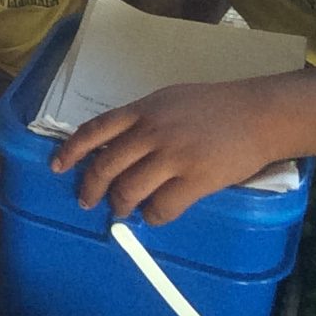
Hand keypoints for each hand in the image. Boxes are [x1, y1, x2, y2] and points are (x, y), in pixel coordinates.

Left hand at [50, 80, 277, 225]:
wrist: (258, 113)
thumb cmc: (215, 105)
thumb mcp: (169, 100)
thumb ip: (143, 119)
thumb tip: (118, 143)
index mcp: (142, 110)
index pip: (95, 130)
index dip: (72, 150)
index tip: (57, 165)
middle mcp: (152, 132)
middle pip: (106, 165)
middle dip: (90, 187)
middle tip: (88, 200)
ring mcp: (173, 155)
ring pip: (129, 189)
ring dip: (121, 205)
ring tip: (123, 211)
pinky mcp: (196, 179)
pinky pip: (162, 207)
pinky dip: (153, 216)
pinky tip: (155, 215)